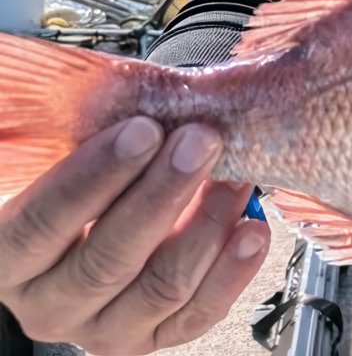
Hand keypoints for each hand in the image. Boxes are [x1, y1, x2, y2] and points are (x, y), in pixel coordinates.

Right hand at [0, 117, 270, 354]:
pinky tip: (252, 230)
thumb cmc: (83, 183)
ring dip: (207, 224)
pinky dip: (232, 271)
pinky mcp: (152, 337)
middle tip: (202, 140)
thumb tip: (134, 96)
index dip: (92, 176)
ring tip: (237, 177)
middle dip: (163, 192)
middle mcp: (49, 303)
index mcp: (10, 256)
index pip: (40, 223)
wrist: (98, 228)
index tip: (143, 129)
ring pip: (160, 286)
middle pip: (107, 259)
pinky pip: (196, 314)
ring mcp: (102, 327)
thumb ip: (87, 137)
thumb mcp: (66, 159)